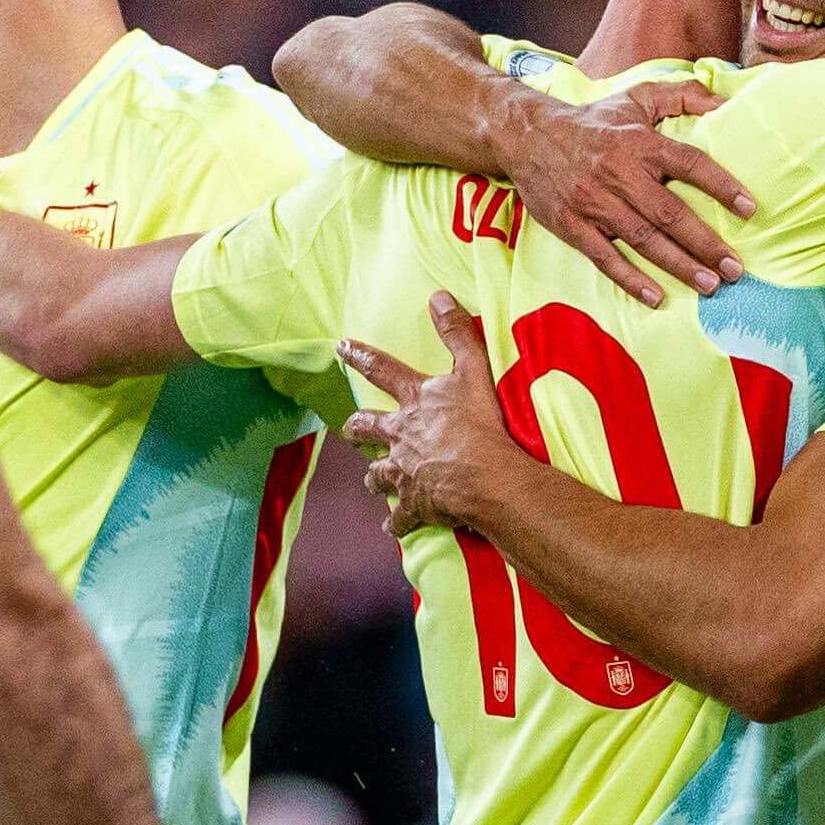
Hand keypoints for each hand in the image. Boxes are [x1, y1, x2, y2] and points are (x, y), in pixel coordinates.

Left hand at [341, 293, 521, 538]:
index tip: (338, 347)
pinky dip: (396, 522)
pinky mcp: (414, 504)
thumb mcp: (474, 370)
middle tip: (349, 429)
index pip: (381, 370)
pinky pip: (399, 517)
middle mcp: (401, 435)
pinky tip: (392, 528)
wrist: (485, 478)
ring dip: (375, 476)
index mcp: (415, 402)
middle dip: (357, 428)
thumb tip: (438, 295)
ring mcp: (404, 472)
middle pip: (368, 428)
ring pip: (377, 474)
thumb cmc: (481, 425)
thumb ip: (456, 332)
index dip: (359, 355)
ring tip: (373, 479)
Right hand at [489, 78, 751, 306]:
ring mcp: (594, 202)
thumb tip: (726, 103)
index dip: (721, 186)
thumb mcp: (637, 97)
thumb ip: (683, 97)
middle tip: (736, 268)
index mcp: (639, 143)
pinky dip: (630, 278)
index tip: (749, 208)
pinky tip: (656, 296)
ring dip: (678, 265)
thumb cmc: (593, 121)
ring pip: (643, 239)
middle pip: (670, 213)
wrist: (527, 136)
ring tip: (711, 285)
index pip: (689, 164)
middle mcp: (619, 173)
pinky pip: (604, 256)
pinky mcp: (572, 225)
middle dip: (705, 244)